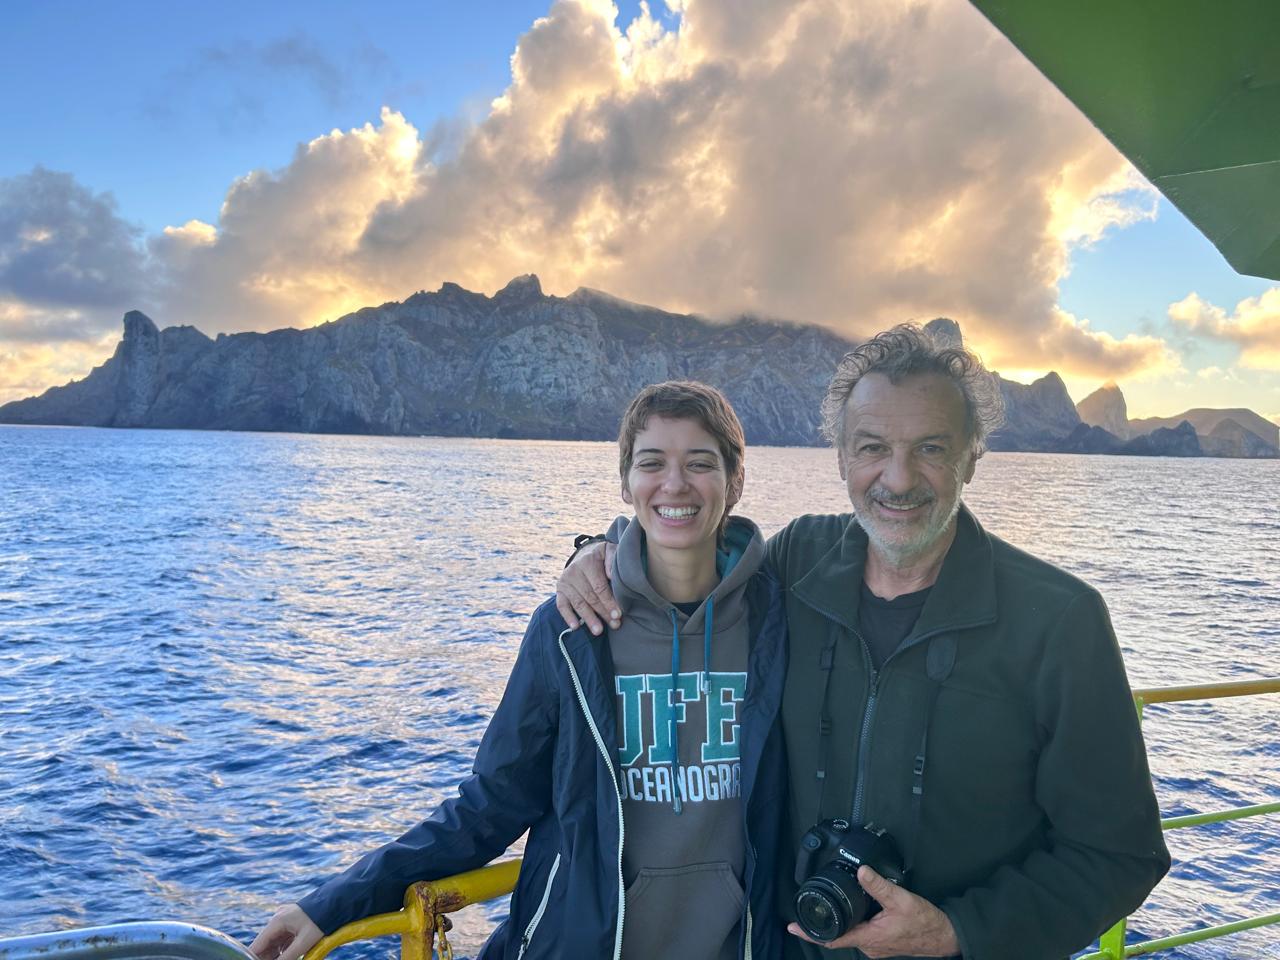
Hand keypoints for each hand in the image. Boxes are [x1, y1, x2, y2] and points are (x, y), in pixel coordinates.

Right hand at [249, 903, 323, 959]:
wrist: (337, 903)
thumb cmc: (322, 920)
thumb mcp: (304, 942)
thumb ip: (288, 957)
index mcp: (277, 921)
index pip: (258, 944)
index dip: (254, 957)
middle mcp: (278, 919)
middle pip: (266, 944)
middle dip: (266, 957)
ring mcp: (286, 920)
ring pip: (275, 942)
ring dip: (275, 955)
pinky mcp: (294, 922)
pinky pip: (284, 939)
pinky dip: (284, 949)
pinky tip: (288, 957)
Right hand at [555, 540, 619, 634]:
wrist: (584, 554)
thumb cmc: (602, 557)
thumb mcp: (609, 551)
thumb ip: (612, 559)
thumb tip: (612, 575)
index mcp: (587, 562)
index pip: (599, 586)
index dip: (609, 601)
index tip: (618, 614)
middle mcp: (573, 571)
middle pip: (590, 597)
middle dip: (603, 612)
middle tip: (615, 625)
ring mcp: (565, 582)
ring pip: (578, 603)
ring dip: (589, 618)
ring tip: (598, 631)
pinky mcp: (559, 590)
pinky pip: (561, 605)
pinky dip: (568, 616)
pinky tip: (576, 627)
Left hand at [788, 866, 958, 957]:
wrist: (944, 936)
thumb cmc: (925, 922)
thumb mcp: (900, 899)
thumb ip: (878, 885)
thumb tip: (860, 870)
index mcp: (869, 938)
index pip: (832, 939)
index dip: (810, 934)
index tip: (793, 927)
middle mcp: (869, 946)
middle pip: (839, 936)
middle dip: (823, 924)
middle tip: (807, 910)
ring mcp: (876, 947)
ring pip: (851, 934)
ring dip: (841, 922)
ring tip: (831, 906)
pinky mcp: (883, 943)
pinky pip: (862, 934)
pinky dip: (854, 923)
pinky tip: (856, 911)